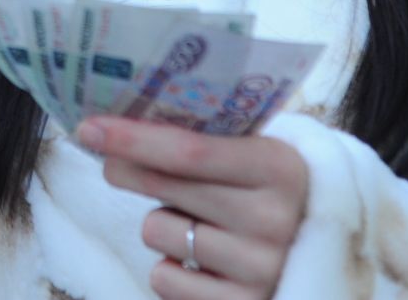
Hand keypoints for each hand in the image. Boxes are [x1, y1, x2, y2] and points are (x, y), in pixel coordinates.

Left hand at [78, 117, 308, 298]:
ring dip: (159, 224)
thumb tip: (116, 130)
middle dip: (126, 169)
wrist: (319, 251)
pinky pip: (164, 279)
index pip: (189, 151)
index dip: (132, 138)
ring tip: (193, 223)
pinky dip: (168, 267)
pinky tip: (197, 261)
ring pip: (159, 232)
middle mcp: (274, 220)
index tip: (89, 128)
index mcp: (279, 168)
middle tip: (112, 161)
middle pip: (167, 188)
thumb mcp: (253, 155)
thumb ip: (200, 141)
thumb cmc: (266, 191)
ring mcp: (260, 269)